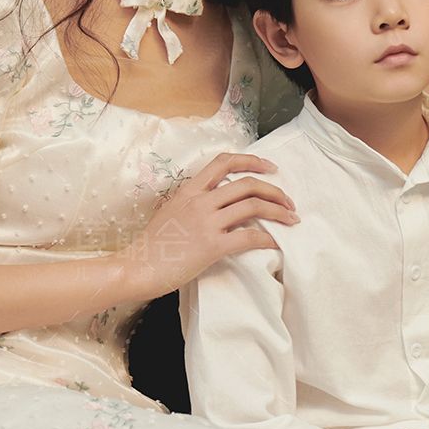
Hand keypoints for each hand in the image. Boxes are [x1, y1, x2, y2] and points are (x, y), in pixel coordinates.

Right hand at [118, 151, 297, 298]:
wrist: (137, 267)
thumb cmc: (152, 245)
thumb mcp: (170, 212)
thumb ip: (192, 203)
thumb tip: (214, 202)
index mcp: (189, 190)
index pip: (224, 161)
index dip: (252, 160)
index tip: (270, 167)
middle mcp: (200, 201)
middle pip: (247, 183)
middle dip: (275, 190)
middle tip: (289, 201)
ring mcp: (206, 222)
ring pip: (253, 206)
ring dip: (279, 211)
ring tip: (291, 219)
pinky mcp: (212, 246)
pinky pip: (249, 237)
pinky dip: (269, 239)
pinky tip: (277, 243)